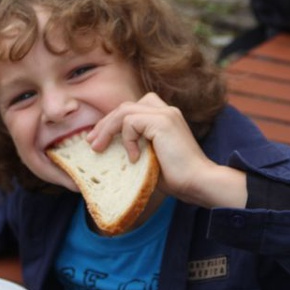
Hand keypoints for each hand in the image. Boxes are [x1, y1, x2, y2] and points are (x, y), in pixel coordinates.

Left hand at [87, 92, 246, 207]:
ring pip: (123, 111)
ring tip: (98, 148)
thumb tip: (106, 148)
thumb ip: (133, 147)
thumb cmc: (175, 177)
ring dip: (106, 129)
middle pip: (124, 107)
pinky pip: (131, 122)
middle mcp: (165, 110)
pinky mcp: (162, 121)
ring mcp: (165, 113)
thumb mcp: (148, 158)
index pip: (131, 109)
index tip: (97, 139)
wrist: (198, 182)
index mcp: (163, 117)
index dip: (111, 121)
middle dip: (104, 124)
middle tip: (91, 142)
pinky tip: (133, 158)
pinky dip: (126, 139)